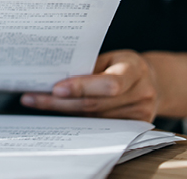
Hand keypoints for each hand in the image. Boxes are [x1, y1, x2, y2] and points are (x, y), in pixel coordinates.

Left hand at [20, 50, 159, 121]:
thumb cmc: (124, 66)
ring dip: (63, 112)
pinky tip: (57, 113)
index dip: (82, 87)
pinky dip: (76, 119)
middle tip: (33, 99)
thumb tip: (53, 75)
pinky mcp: (133, 127)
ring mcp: (139, 114)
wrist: (153, 82)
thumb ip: (88, 67)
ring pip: (93, 117)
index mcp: (134, 70)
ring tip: (37, 103)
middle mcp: (141, 94)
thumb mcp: (110, 58)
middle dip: (60, 103)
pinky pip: (99, 126)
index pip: (108, 83)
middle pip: (94, 104)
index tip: (56, 89)